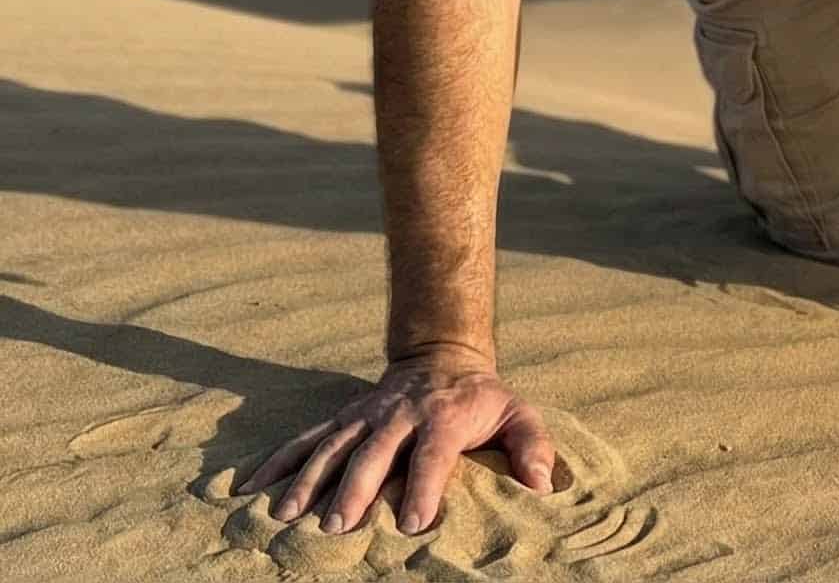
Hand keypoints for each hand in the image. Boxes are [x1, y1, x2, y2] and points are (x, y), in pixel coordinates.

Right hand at [236, 345, 555, 535]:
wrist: (444, 357)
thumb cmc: (482, 400)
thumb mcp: (517, 413)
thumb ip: (532, 446)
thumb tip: (541, 485)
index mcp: (443, 418)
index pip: (434, 453)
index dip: (425, 486)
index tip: (415, 522)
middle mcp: (399, 416)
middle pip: (374, 452)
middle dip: (355, 489)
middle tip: (337, 527)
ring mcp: (366, 417)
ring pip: (332, 447)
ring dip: (309, 480)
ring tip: (287, 517)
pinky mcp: (344, 420)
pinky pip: (305, 439)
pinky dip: (276, 462)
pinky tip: (249, 488)